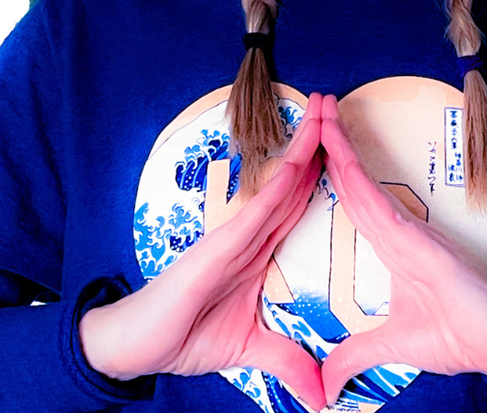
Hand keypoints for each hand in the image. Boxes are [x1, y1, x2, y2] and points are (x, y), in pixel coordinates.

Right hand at [80, 92, 325, 411]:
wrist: (138, 347)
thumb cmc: (187, 336)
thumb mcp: (250, 349)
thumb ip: (287, 360)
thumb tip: (321, 396)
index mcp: (262, 250)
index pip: (301, 202)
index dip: (325, 171)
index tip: (347, 143)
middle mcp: (252, 234)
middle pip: (294, 180)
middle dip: (317, 141)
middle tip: (337, 103)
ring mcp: (235, 235)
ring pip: (278, 185)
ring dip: (303, 147)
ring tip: (323, 112)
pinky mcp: (217, 247)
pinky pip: (256, 212)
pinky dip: (278, 187)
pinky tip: (298, 164)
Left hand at [318, 94, 486, 405]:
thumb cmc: (460, 335)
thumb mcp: (394, 347)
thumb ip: (356, 355)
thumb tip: (324, 384)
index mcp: (389, 244)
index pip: (349, 198)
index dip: (327, 168)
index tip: (307, 141)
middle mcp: (396, 230)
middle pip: (352, 181)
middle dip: (330, 143)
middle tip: (314, 105)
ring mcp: (410, 234)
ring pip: (364, 186)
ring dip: (341, 150)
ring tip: (323, 117)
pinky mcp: (425, 246)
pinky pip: (384, 210)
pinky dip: (361, 184)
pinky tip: (342, 164)